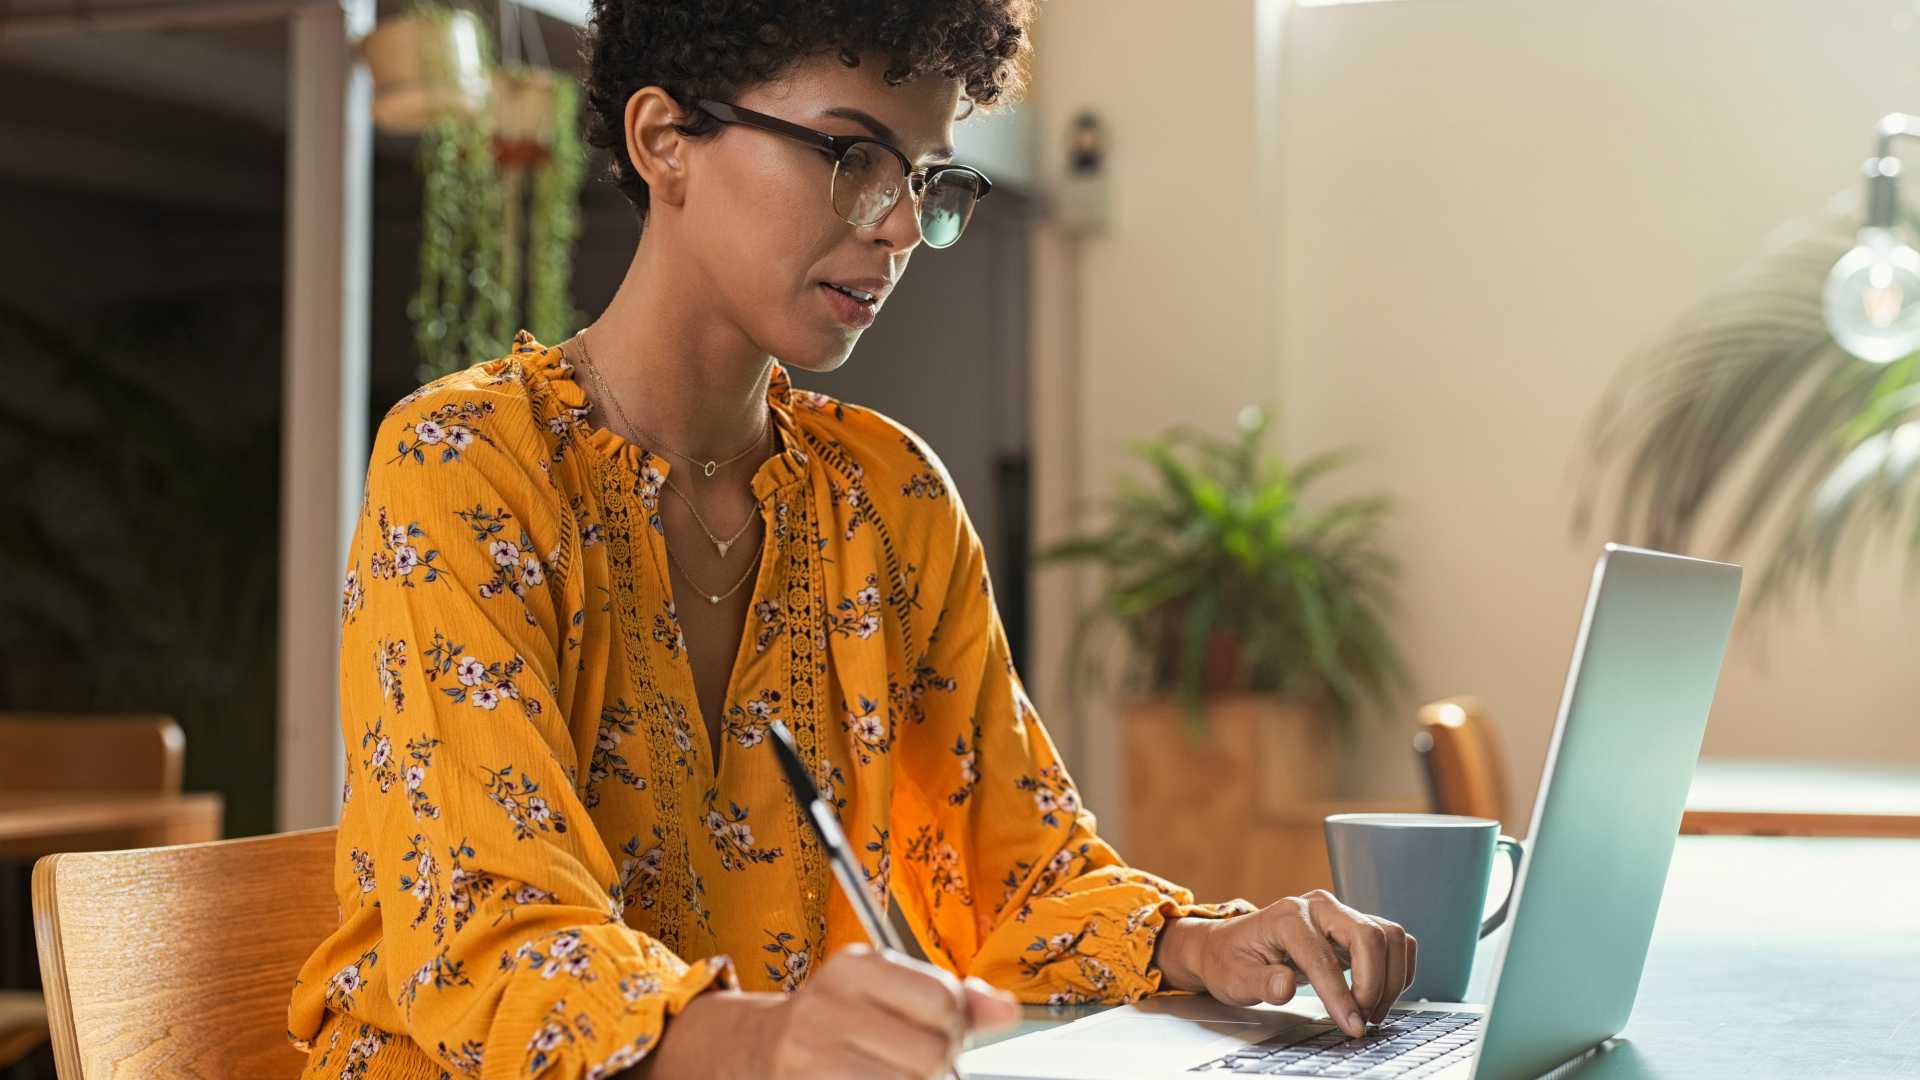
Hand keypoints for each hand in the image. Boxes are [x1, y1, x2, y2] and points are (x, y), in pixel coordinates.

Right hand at [638, 944, 1020, 1078]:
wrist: (752, 1050)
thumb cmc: (835, 1018)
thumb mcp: (886, 989)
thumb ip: (952, 997)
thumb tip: (1007, 1011)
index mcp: (852, 969)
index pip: (943, 1001)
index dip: (955, 1023)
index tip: (941, 1028)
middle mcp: (825, 1009)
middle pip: (932, 1055)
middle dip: (937, 1064)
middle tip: (913, 1060)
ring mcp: (808, 1060)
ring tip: (888, 1073)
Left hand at [1154, 892, 1416, 1038]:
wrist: (1229, 945)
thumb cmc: (1231, 961)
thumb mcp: (1234, 979)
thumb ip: (1261, 983)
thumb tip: (1284, 986)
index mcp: (1288, 917)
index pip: (1323, 958)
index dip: (1341, 996)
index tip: (1353, 1026)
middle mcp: (1318, 907)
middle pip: (1369, 936)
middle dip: (1373, 983)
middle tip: (1364, 1019)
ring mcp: (1338, 913)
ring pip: (1388, 935)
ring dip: (1390, 977)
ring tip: (1372, 1011)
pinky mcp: (1352, 926)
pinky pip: (1393, 940)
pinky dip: (1397, 968)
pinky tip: (1383, 993)